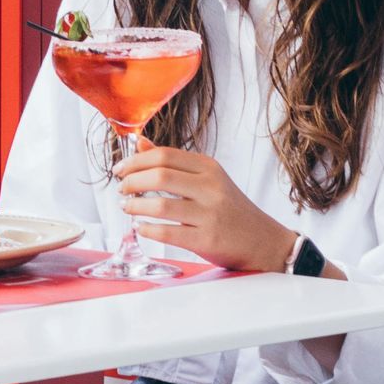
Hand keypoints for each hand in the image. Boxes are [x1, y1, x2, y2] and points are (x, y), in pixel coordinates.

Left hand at [113, 146, 291, 270]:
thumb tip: (139, 142)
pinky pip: (168, 232)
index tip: (120, 169)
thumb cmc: (230, 209)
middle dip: (131, 182)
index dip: (135, 161)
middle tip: (121, 189)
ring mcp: (210, 215)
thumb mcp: (207, 179)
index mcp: (209, 169)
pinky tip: (141, 228)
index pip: (164, 155)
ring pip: (161, 206)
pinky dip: (147, 230)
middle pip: (160, 176)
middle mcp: (211, 188)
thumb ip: (173, 162)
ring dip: (135, 207)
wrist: (263, 241)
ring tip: (127, 208)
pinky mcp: (207, 240)